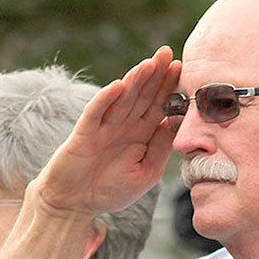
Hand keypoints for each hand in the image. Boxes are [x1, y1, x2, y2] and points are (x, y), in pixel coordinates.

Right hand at [32, 45, 182, 217]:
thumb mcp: (145, 173)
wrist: (75, 204)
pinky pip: (96, 112)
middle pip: (143, 96)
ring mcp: (104, 127)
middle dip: (155, 75)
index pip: (159, 106)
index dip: (170, 88)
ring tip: (149, 64)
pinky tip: (119, 86)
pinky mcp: (85, 133)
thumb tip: (179, 125)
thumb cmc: (110, 190)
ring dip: (135, 81)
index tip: (183, 70)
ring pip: (122, 99)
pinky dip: (106, 99)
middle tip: (168, 53)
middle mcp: (124, 126)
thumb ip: (161, 149)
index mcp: (141, 134)